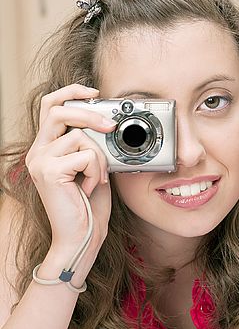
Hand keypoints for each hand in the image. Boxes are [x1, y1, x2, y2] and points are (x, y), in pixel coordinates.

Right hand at [25, 84, 116, 259]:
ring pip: (80, 136)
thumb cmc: (89, 206)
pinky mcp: (49, 172)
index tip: (95, 92)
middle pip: (57, 109)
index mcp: (46, 148)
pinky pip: (85, 155)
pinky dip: (97, 171)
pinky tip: (91, 187)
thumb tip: (107, 123)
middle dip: (89, 112)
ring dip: (100, 158)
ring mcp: (40, 161)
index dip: (71, 92)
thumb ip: (91, 145)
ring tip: (98, 179)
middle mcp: (38, 152)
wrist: (82, 236)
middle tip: (111, 126)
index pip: (50, 106)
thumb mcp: (92, 167)